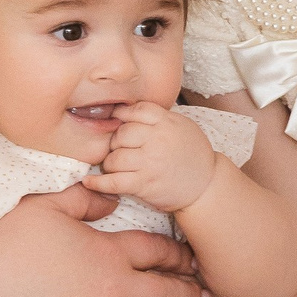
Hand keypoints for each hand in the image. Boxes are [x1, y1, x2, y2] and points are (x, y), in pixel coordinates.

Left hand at [87, 101, 216, 215]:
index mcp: (167, 123)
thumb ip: (158, 117)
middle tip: (119, 148)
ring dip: (110, 162)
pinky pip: (113, 182)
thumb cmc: (193, 155)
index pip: (137, 110)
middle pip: (121, 134)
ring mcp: (150, 163)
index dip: (123, 114)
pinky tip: (89, 182)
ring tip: (116, 165)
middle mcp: (158, 140)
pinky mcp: (144, 185)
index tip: (116, 120)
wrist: (206, 185)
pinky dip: (98, 183)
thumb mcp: (182, 126)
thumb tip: (127, 111)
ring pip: (114, 157)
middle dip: (115, 142)